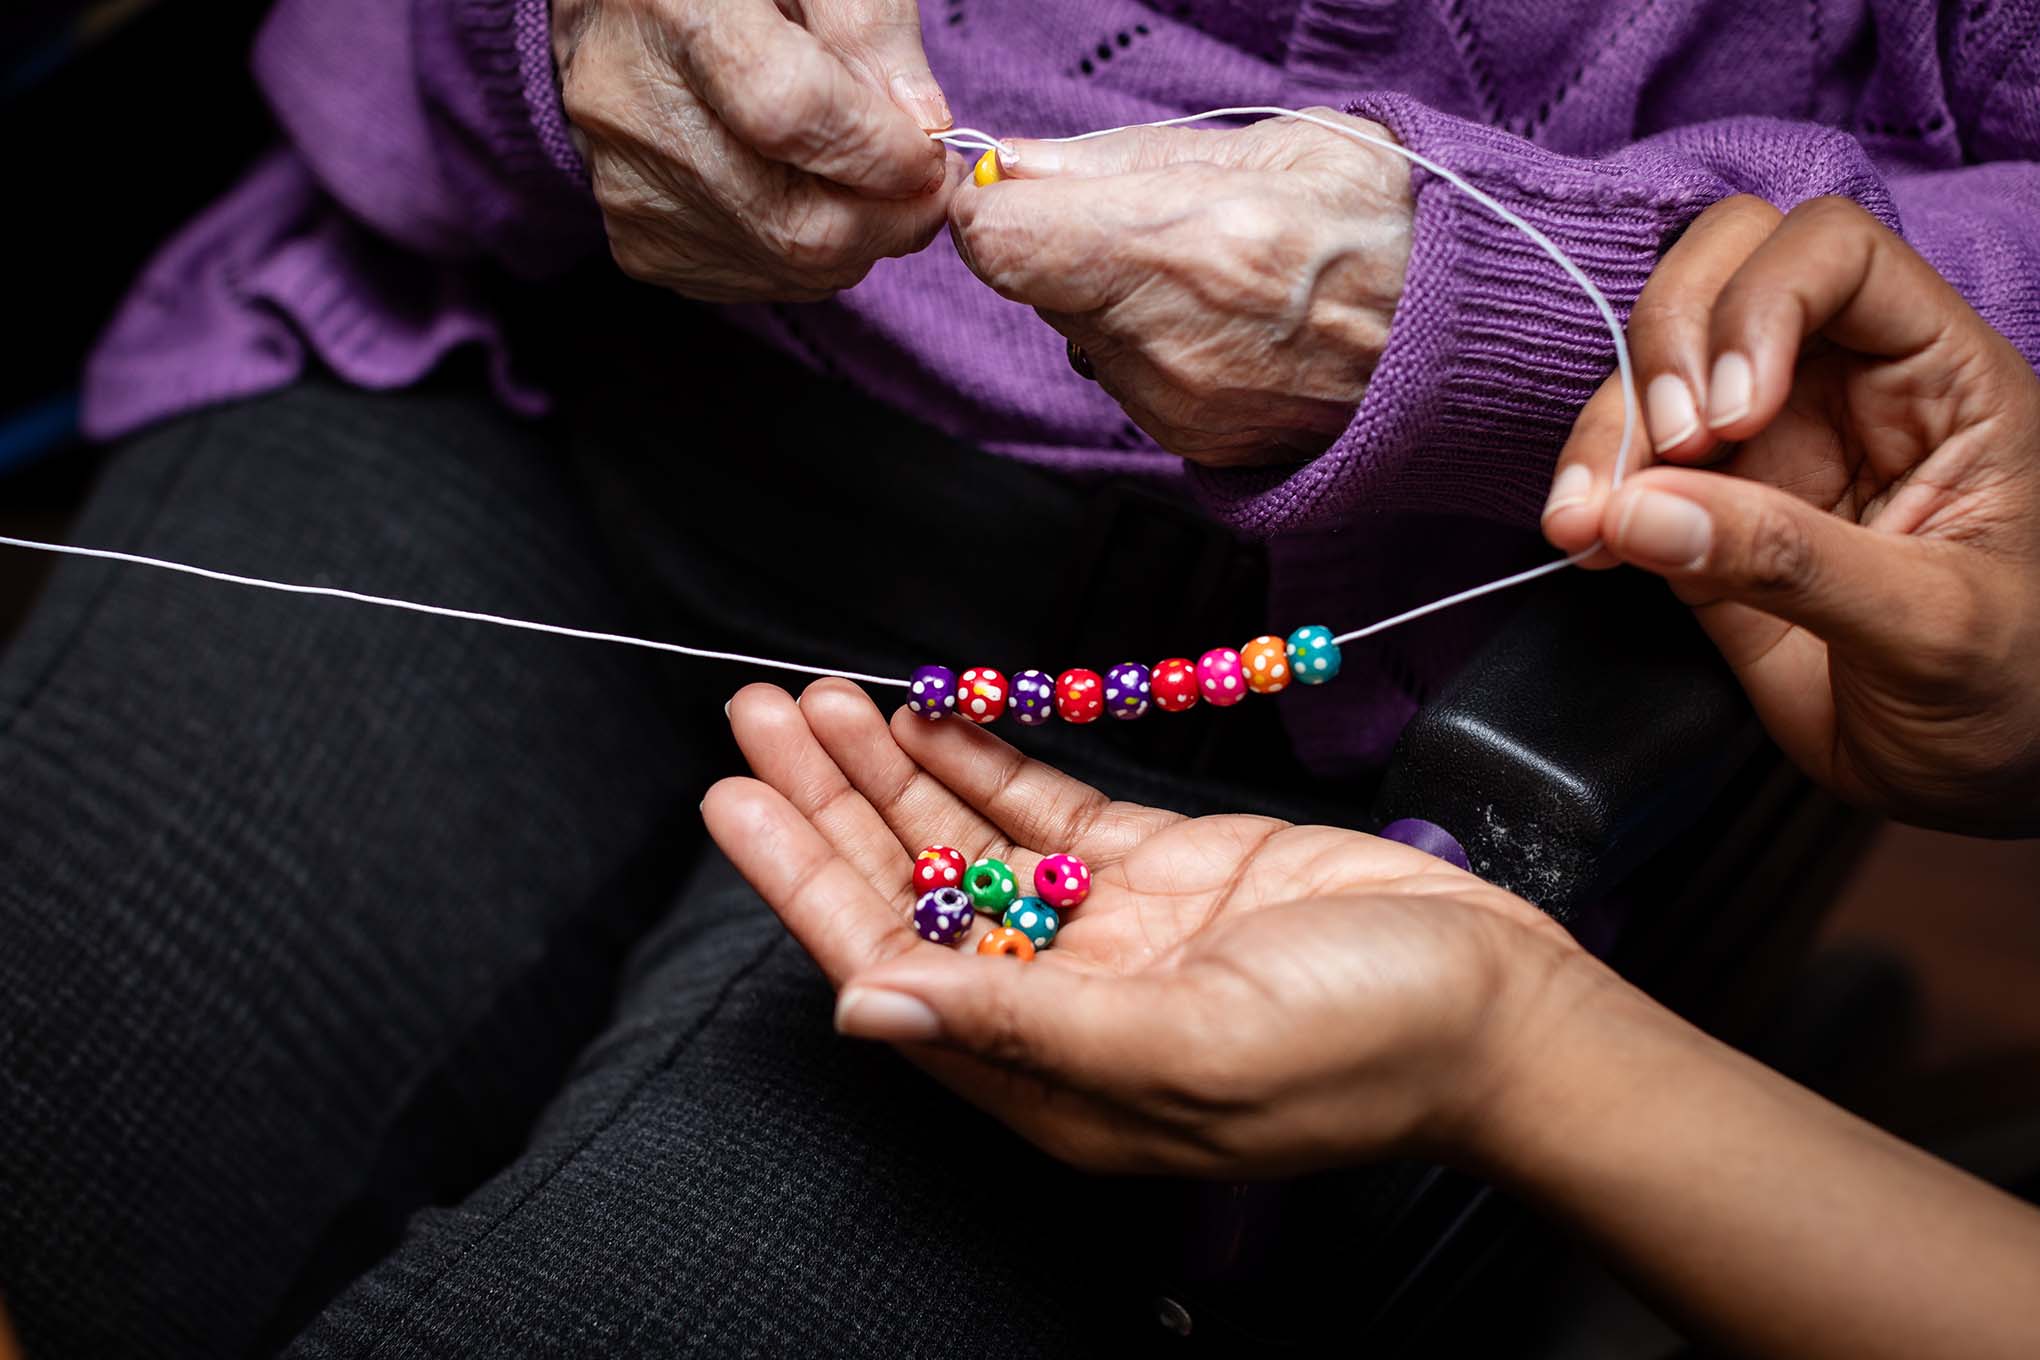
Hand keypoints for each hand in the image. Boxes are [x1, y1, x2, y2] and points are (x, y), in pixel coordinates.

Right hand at [553, 0, 958, 300]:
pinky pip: (757, 279)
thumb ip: (869, 28)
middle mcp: (635, 113)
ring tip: (864, 180)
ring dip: (857, 241)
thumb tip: (927, 126)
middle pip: (794, 223)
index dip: (880, 149)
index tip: (930, 149)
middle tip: (925, 184)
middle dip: (891, 219)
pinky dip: (808, 256)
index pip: (789, 113)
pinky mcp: (638, 243)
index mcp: (679, 13)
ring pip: (786, 266)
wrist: (617, 13)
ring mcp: (631, 192)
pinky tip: (804, 198)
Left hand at [701, 679, 1592, 1175]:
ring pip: (970, 843)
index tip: (737, 800)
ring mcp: (1111, 932)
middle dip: (829, 804)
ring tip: (819, 700)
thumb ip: (1025, 1026)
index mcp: (1047, 1073)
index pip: (888, 966)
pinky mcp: (1164, 871)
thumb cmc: (1368, 1046)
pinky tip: (935, 712)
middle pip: (912, 893)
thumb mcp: (1190, 1043)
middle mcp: (1060, 1003)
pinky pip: (1051, 808)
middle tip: (755, 716)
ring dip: (895, 771)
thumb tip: (867, 1009)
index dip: (804, 882)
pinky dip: (992, 759)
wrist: (1504, 1004)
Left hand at [947, 110, 1413, 466]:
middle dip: (1069, 246)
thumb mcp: (1269, 145)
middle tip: (1159, 223)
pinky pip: (1124, 380)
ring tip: (1213, 274)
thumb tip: (1008, 167)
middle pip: (1033, 288)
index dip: (995, 209)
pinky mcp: (1194, 447)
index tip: (1023, 191)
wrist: (1471, 341)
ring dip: (1114, 298)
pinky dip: (1153, 347)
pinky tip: (1228, 324)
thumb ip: (1117, 159)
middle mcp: (1174, 344)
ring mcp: (1181, 408)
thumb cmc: (1388, 223)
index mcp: (1191, 247)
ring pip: (1077, 335)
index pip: (999, 243)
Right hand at [1543, 196, 2039, 835]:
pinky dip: (1587, 493)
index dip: (1765, 300)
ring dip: (1607, 427)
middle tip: (1667, 445)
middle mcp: (1843, 387)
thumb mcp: (1931, 626)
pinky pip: (1623, 468)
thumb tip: (1639, 511)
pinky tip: (1585, 541)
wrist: (1975, 787)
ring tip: (1586, 520)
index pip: (1838, 253)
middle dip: (1666, 340)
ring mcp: (1764, 447)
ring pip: (1654, 366)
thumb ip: (1789, 560)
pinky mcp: (1699, 513)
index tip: (1734, 416)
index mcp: (1939, 376)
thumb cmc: (2011, 693)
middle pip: (1725, 269)